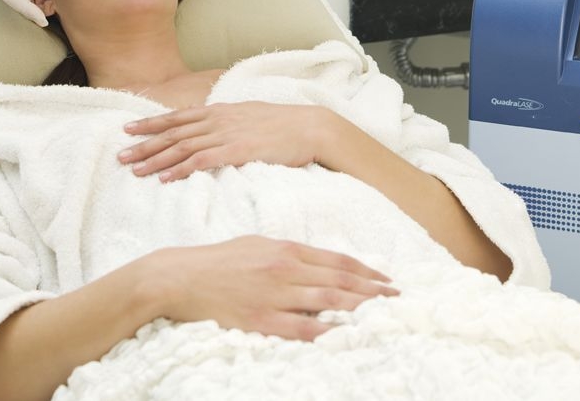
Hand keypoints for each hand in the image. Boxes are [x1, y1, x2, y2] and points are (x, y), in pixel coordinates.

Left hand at [120, 103, 330, 180]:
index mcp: (220, 110)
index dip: (151, 123)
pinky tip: (166, 178)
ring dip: (156, 158)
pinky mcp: (238, 150)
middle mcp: (218, 119)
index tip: (128, 130)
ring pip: (182, 146)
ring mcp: (227, 134)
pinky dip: (181, 169)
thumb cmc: (283, 125)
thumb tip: (210, 127)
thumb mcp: (249, 116)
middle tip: (120, 155)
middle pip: (173, 132)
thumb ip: (226, 121)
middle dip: (145, 144)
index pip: (177, 116)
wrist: (311, 127)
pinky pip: (203, 160)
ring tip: (135, 170)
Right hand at [153, 236, 397, 339]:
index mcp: (285, 249)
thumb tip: (319, 263)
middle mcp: (285, 270)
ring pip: (327, 303)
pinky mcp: (262, 320)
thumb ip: (290, 252)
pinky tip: (343, 335)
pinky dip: (324, 332)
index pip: (337, 261)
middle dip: (372, 291)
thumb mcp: (258, 244)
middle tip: (397, 299)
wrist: (183, 276)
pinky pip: (300, 328)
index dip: (366, 270)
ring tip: (380, 316)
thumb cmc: (221, 259)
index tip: (387, 280)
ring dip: (358, 309)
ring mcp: (274, 295)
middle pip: (339, 282)